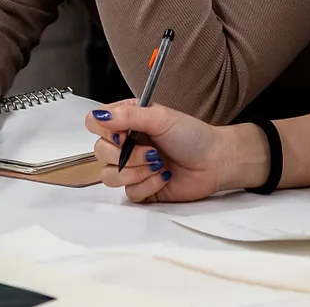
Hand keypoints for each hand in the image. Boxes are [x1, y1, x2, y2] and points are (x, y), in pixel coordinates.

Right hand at [87, 99, 255, 203]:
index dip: (105, 131)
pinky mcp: (140, 188)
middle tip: (152, 151)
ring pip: (109, 176)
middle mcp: (126, 143)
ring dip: (137, 171)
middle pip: (99, 152)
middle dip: (127, 155)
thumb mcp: (160, 117)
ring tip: (158, 163)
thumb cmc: (192, 135)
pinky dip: (148, 185)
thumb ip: (128, 116)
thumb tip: (100, 115)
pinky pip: (129, 193)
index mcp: (127, 121)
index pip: (95, 123)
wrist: (214, 162)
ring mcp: (131, 167)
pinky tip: (163, 176)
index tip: (124, 135)